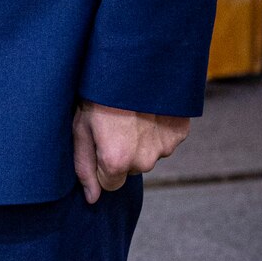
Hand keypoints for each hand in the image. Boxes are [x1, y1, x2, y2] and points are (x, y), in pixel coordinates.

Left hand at [72, 100, 189, 204]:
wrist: (132, 62)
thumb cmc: (98, 94)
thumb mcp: (80, 128)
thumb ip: (84, 167)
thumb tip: (91, 198)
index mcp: (116, 162)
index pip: (110, 184)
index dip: (102, 163)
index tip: (100, 141)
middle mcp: (144, 161)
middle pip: (131, 169)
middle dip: (123, 153)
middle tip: (115, 123)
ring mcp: (165, 147)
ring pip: (149, 155)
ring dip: (141, 141)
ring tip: (132, 114)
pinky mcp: (180, 133)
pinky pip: (165, 140)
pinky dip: (158, 130)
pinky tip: (148, 111)